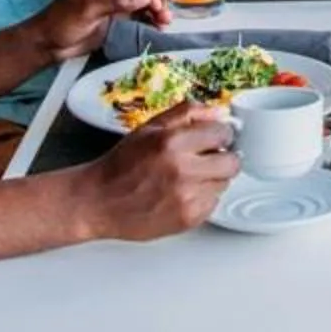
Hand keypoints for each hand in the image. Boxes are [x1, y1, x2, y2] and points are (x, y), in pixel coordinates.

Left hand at [31, 0, 167, 60]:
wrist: (48, 44)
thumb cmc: (60, 22)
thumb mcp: (87, 9)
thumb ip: (116, 2)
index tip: (156, 4)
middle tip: (164, 15)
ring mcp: (115, 1)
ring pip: (143, 1)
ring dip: (155, 10)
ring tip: (164, 22)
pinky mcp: (116, 17)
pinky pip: (138, 15)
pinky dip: (148, 19)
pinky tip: (155, 26)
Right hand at [69, 103, 238, 240]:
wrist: (98, 202)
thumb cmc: (121, 165)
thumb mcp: (149, 128)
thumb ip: (186, 114)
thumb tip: (218, 112)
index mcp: (172, 143)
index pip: (223, 133)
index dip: (220, 134)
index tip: (214, 137)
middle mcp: (182, 170)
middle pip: (232, 162)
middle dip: (223, 156)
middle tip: (206, 157)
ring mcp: (186, 198)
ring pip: (224, 183)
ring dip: (212, 178)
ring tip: (187, 176)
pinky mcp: (187, 219)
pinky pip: (213, 204)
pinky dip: (203, 197)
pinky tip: (182, 193)